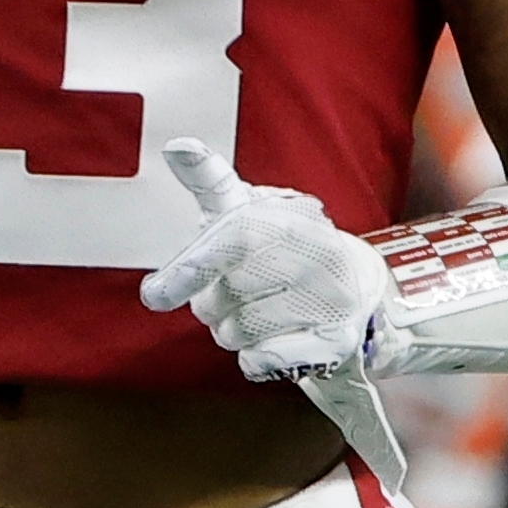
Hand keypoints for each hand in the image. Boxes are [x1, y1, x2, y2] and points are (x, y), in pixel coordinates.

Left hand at [139, 142, 391, 378]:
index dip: (190, 269)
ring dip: (233, 331)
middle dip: (212, 303)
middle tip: (229, 295)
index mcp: (290, 220)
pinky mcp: (336, 342)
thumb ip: (210, 180)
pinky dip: (255, 358)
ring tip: (255, 313)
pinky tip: (274, 339)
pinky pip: (264, 362)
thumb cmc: (282, 249)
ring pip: (241, 332)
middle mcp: (318, 256)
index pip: (234, 240)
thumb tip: (176, 145)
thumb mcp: (248, 210)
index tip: (153, 296)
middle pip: (227, 295)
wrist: (355, 288)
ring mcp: (331, 301)